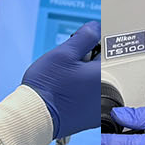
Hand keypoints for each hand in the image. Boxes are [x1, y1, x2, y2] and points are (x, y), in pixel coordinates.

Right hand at [20, 21, 100, 139]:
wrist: (34, 117)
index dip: (94, 44)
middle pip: (106, 66)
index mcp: (106, 74)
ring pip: (99, 81)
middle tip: (71, 64)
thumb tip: (97, 27)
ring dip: (87, 76)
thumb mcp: (64, 53)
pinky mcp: (93, 117)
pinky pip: (93, 97)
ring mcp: (102, 106)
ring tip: (68, 79)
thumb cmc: (47, 87)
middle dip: (90, 60)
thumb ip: (85, 36)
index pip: (110, 49)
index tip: (83, 47)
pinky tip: (69, 91)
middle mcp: (110, 92)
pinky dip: (84, 91)